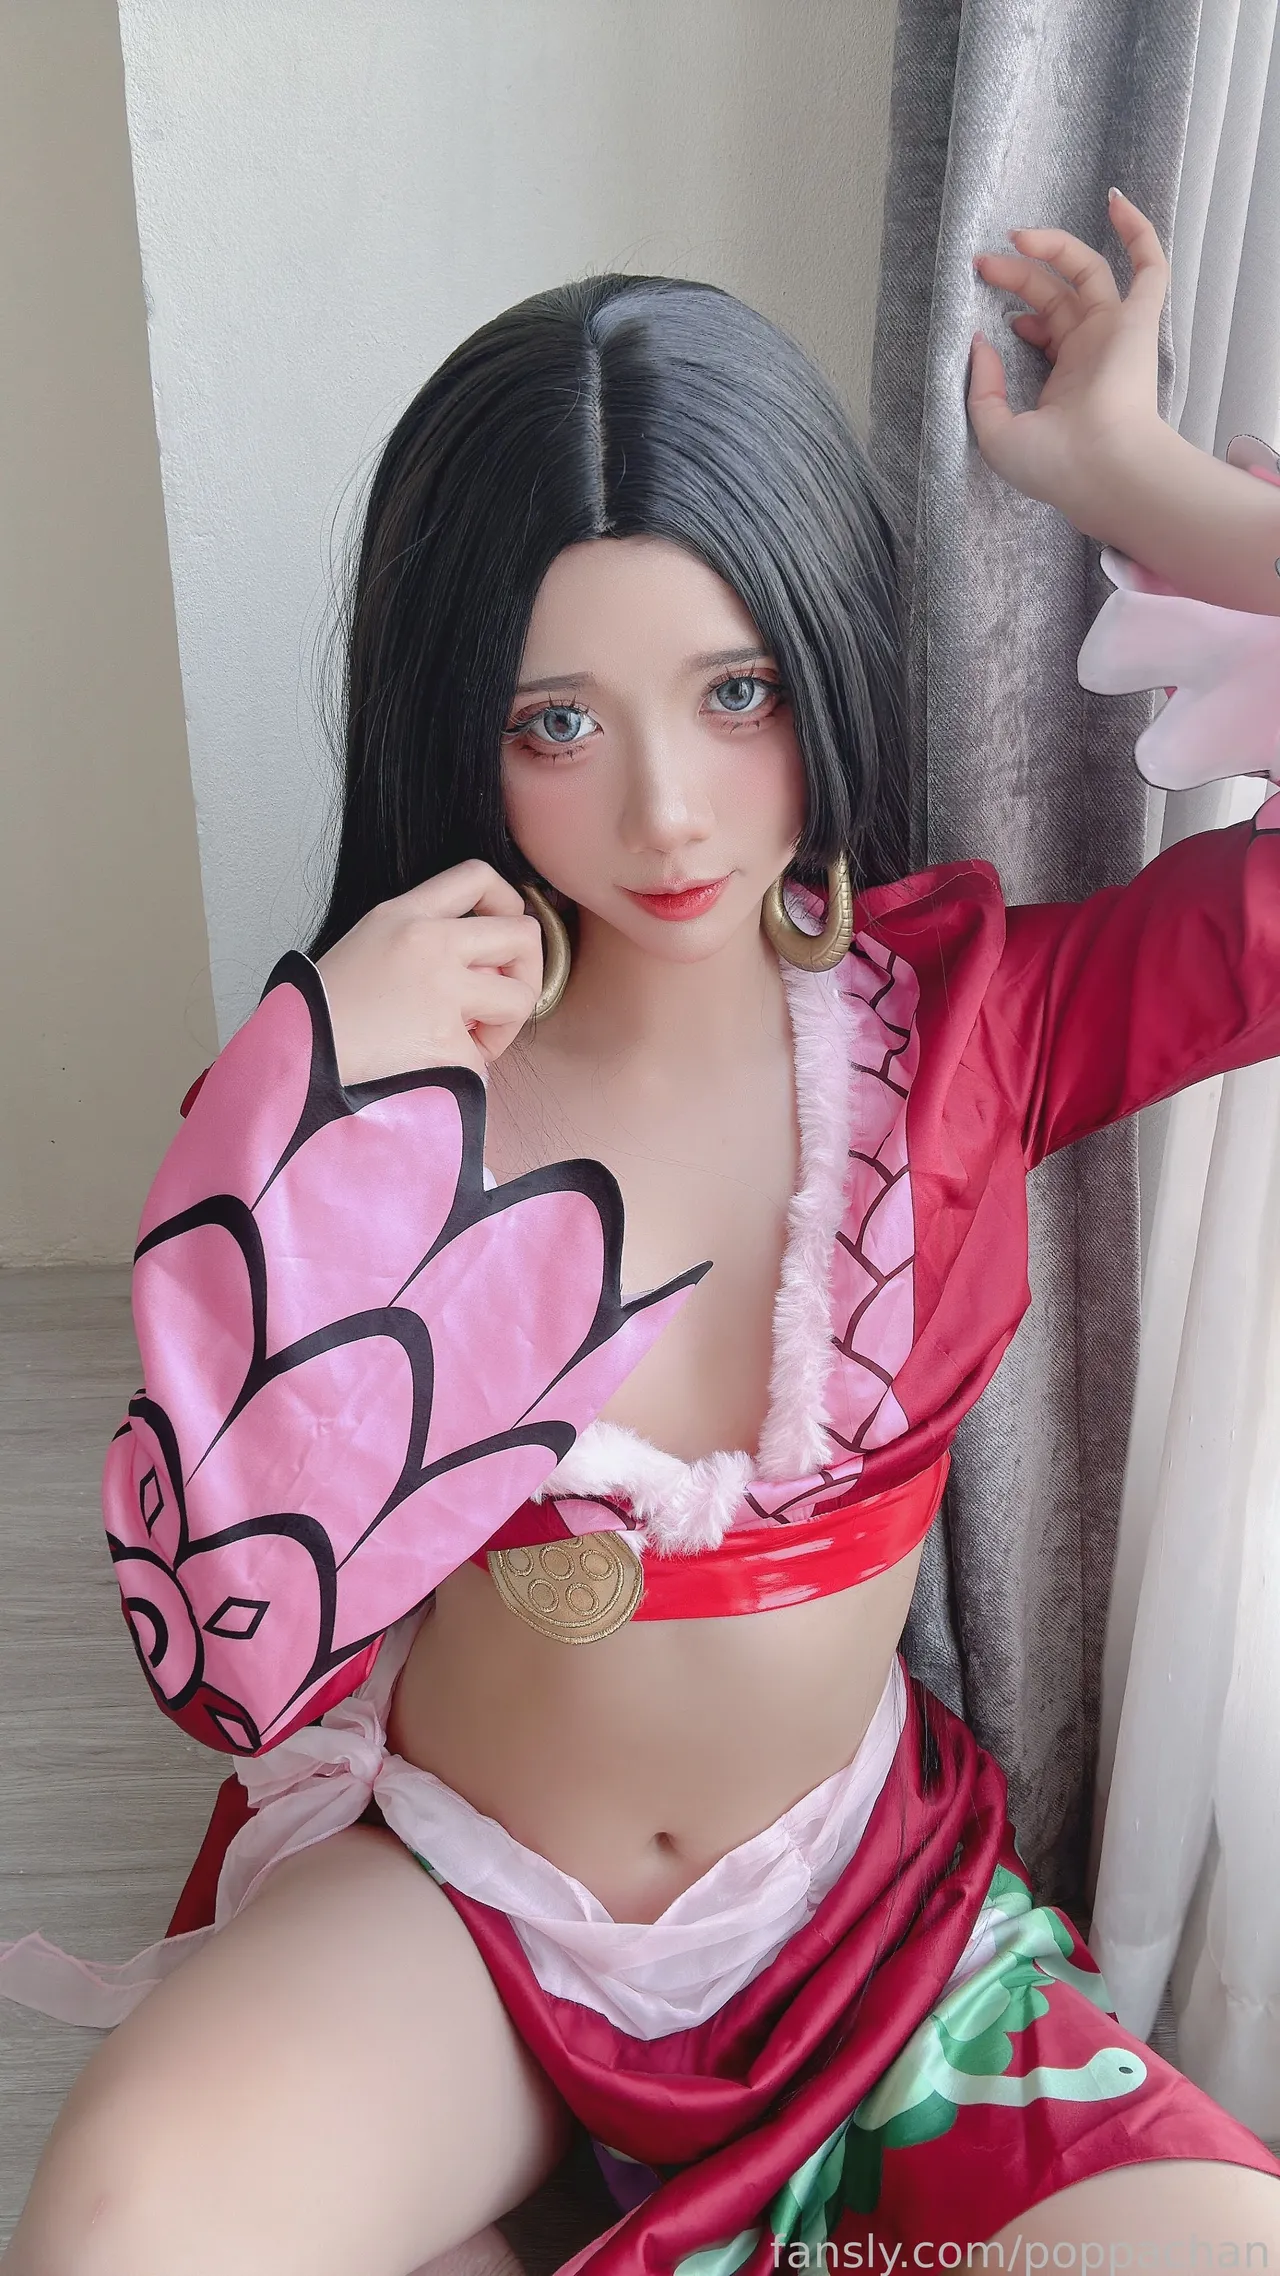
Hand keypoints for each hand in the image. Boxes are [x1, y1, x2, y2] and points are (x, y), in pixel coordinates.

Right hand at [315, 860, 544, 1083]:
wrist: (295, 1059)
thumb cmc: (323, 1013)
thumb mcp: (366, 946)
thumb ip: (423, 941)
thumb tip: (487, 965)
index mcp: (403, 914)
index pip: (479, 875)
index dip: (508, 901)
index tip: (505, 929)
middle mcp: (429, 943)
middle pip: (523, 933)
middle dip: (527, 970)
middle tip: (503, 999)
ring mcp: (441, 992)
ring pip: (519, 997)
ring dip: (505, 1024)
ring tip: (469, 1041)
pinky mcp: (448, 1043)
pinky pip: (485, 1058)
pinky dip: (468, 1071)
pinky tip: (436, 1071)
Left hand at [967, 190, 1169, 534]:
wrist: (1102, 468)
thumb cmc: (1053, 464)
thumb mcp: (996, 432)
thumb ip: (982, 390)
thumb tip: (980, 343)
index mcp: (1064, 380)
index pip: (1043, 328)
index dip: (1017, 311)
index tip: (983, 312)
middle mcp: (1091, 351)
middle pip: (1055, 294)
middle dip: (1018, 275)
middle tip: (982, 264)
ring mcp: (1116, 333)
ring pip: (1090, 271)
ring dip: (1055, 247)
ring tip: (1017, 237)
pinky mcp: (1139, 321)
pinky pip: (1149, 267)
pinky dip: (1137, 232)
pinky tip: (1114, 202)